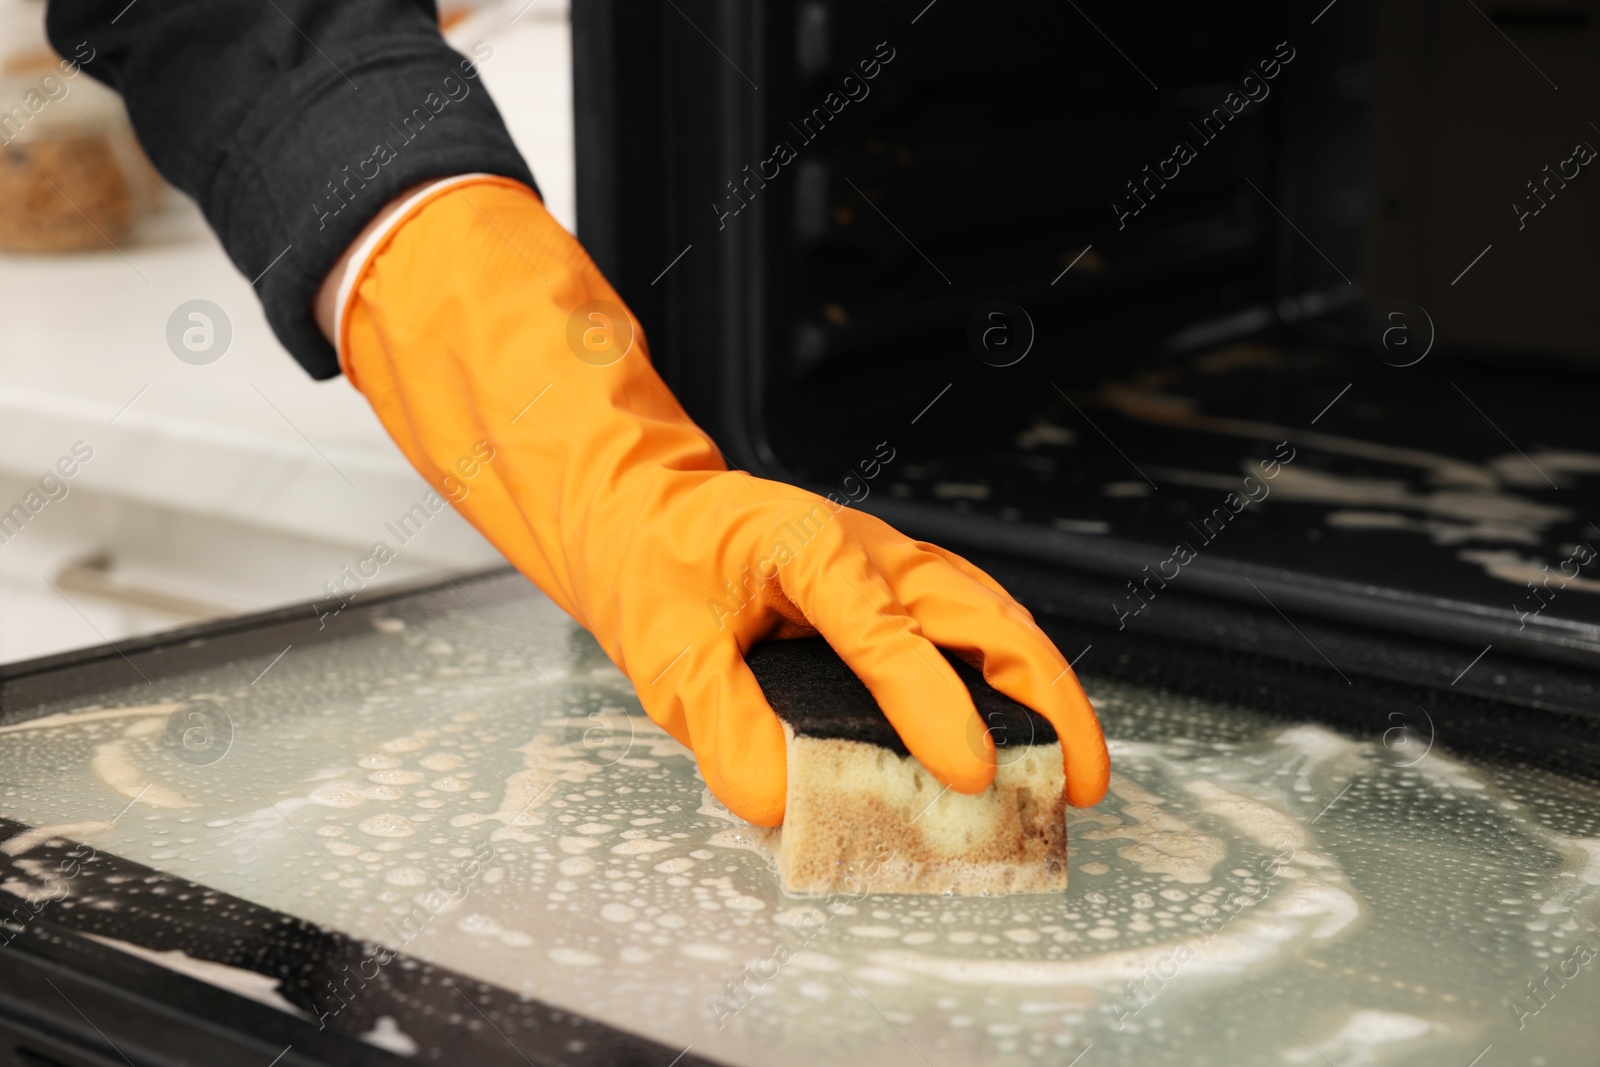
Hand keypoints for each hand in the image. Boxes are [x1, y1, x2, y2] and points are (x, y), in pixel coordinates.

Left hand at [328, 177, 1109, 824]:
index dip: (934, 707)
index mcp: (810, 550)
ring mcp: (888, 564)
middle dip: (1046, 699)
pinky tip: (1025, 725)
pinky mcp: (890, 587)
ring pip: (992, 621)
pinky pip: (969, 627)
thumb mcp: (662, 651)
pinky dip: (1010, 676)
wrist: (639, 509)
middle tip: (1081, 780)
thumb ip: (721, 726)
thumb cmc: (654, 562)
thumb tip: (782, 801)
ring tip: (1077, 765)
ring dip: (1043, 689)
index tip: (970, 775)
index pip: (887, 633)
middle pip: (983, 617)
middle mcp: (868, 550)